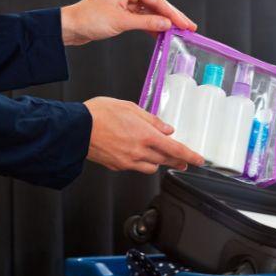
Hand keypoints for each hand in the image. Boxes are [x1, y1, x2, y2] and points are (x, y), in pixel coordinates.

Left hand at [61, 0, 195, 45]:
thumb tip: (166, 24)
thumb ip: (147, 23)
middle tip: (189, 28)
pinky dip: (153, 27)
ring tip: (179, 33)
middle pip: (158, 5)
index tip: (185, 24)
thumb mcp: (122, 21)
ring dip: (164, 24)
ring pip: (152, 13)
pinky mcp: (125, 12)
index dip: (174, 14)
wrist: (72, 26)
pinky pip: (144, 19)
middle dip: (173, 18)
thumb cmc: (90, 18)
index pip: (158, 1)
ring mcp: (127, 1)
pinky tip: (163, 34)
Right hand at [83, 97, 203, 173]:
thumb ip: (152, 120)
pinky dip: (142, 162)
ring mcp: (128, 161)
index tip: (200, 160)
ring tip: (161, 156)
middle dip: (178, 161)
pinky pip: (136, 167)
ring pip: (152, 167)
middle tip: (185, 161)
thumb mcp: (129, 107)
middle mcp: (139, 151)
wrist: (74, 129)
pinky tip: (139, 155)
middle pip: (166, 160)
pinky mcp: (117, 166)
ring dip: (159, 162)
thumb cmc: (99, 114)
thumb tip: (167, 129)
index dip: (190, 156)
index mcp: (145, 135)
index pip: (176, 149)